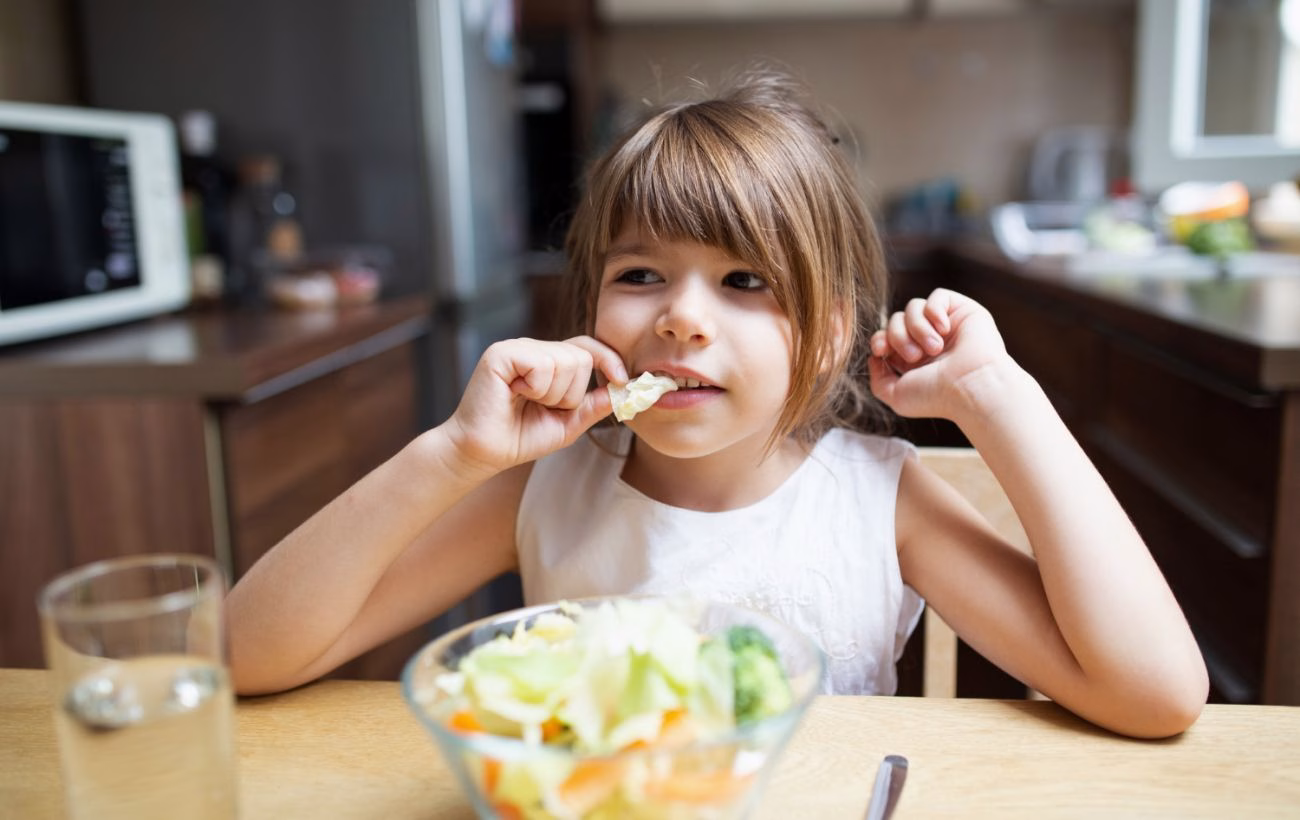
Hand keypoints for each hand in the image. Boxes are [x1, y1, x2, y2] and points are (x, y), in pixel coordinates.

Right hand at [444, 336, 627, 476]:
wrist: (484, 453)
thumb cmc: (520, 438)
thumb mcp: (567, 424)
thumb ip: (594, 405)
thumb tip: (624, 390)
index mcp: (548, 361)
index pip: (587, 347)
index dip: (609, 359)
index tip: (622, 379)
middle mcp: (533, 349)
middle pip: (581, 357)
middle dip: (571, 394)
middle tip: (543, 406)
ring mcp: (517, 348)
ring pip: (565, 361)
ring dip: (552, 394)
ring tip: (527, 403)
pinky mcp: (501, 354)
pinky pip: (542, 365)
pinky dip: (536, 388)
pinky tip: (515, 396)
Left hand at [867, 289, 1011, 421]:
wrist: (970, 387)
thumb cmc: (937, 396)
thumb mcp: (896, 396)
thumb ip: (878, 379)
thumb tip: (874, 357)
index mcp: (915, 359)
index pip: (887, 336)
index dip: (879, 339)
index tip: (881, 350)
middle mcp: (930, 340)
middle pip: (896, 319)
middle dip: (898, 336)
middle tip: (915, 356)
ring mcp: (946, 324)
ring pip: (913, 306)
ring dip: (917, 328)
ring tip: (934, 348)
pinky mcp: (963, 310)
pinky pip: (937, 296)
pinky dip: (934, 311)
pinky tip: (944, 330)